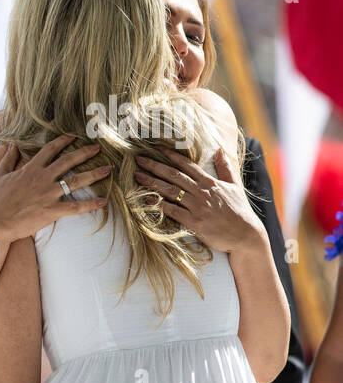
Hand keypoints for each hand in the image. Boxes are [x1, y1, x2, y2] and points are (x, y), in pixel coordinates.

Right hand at [0, 133, 108, 242]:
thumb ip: (7, 159)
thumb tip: (11, 144)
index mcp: (30, 169)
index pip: (50, 149)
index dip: (63, 141)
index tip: (74, 136)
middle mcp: (42, 178)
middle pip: (68, 161)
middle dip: (85, 152)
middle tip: (99, 148)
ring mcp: (48, 194)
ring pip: (76, 180)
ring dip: (95, 174)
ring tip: (109, 169)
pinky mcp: (51, 211)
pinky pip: (76, 207)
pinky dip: (91, 204)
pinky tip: (103, 202)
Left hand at [136, 147, 263, 253]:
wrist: (246, 235)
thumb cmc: (239, 211)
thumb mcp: (234, 186)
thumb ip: (224, 168)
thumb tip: (219, 149)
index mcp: (210, 182)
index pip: (187, 165)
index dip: (170, 155)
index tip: (155, 147)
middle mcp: (202, 192)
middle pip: (174, 175)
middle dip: (154, 165)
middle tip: (137, 158)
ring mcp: (197, 206)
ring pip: (170, 190)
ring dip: (152, 182)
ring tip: (137, 176)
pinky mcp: (194, 222)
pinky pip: (172, 211)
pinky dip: (159, 205)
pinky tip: (146, 199)